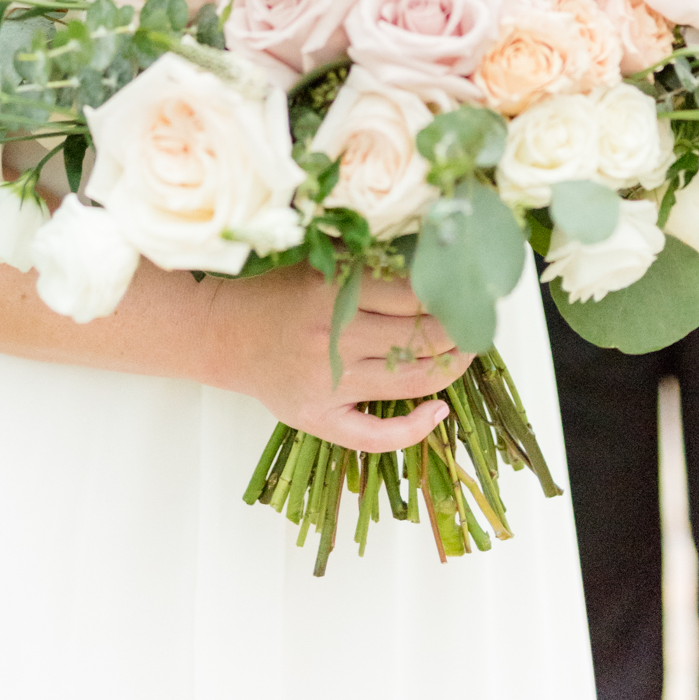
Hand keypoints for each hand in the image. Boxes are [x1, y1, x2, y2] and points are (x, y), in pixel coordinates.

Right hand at [202, 264, 472, 452]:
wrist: (221, 332)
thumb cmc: (275, 292)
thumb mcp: (319, 264)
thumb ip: (367, 267)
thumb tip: (433, 268)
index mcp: (332, 290)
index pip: (412, 295)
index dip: (448, 296)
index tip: (466, 290)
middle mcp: (331, 337)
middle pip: (419, 338)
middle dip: (458, 332)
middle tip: (477, 323)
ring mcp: (327, 382)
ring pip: (409, 381)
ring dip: (448, 369)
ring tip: (465, 355)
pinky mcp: (318, 417)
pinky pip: (375, 435)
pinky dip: (413, 428)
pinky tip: (437, 413)